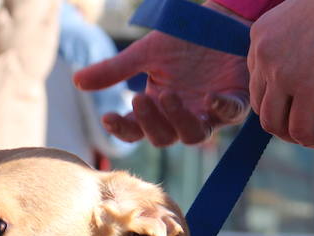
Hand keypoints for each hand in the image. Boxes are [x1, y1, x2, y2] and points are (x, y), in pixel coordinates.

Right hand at [73, 4, 250, 147]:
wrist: (217, 20)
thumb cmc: (182, 39)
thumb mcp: (144, 53)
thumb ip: (114, 70)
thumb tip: (76, 81)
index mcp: (159, 109)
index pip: (136, 131)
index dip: (122, 129)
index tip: (107, 116)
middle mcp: (183, 117)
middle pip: (164, 138)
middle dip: (151, 122)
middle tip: (140, 99)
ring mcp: (210, 113)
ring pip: (195, 135)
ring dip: (179, 119)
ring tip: (168, 94)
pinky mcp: (237, 100)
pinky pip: (232, 113)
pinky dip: (222, 108)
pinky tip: (211, 97)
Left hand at [249, 0, 313, 146]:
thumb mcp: (300, 18)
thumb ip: (290, 42)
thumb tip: (302, 68)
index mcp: (259, 36)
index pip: (256, 81)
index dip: (275, 99)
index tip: (297, 104)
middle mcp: (263, 55)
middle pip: (260, 105)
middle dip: (281, 121)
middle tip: (305, 124)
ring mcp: (282, 74)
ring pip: (273, 123)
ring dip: (292, 135)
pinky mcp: (307, 88)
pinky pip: (300, 129)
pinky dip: (312, 139)